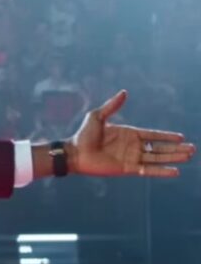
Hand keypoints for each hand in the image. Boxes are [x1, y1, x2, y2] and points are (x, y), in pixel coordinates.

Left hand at [69, 90, 194, 177]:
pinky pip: (148, 170)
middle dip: (175, 148)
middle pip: (159, 148)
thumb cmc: (83, 135)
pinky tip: (175, 172)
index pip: (152, 135)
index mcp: (128, 134)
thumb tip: (124, 92)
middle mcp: (132, 147)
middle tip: (192, 149)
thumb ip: (112, 106)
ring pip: (157, 158)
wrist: (74, 153)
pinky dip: (161, 171)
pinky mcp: (127, 169)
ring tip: (189, 156)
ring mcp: (131, 158)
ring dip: (173, 158)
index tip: (181, 137)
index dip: (166, 136)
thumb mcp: (97, 116)